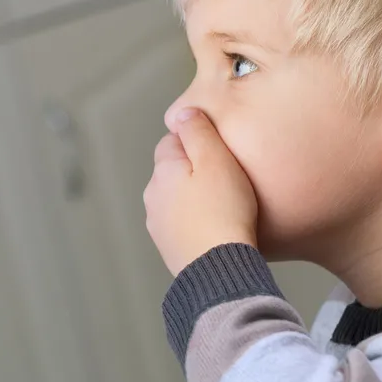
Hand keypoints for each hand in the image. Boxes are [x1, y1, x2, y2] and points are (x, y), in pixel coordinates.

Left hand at [144, 108, 257, 274]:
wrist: (219, 268)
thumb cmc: (224, 211)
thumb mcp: (216, 160)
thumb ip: (198, 132)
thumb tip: (182, 112)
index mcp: (162, 170)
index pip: (172, 141)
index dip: (198, 143)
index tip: (220, 154)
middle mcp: (153, 196)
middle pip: (173, 171)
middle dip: (195, 172)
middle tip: (228, 181)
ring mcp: (158, 224)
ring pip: (177, 199)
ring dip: (194, 199)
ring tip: (226, 208)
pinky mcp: (168, 248)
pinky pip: (182, 225)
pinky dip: (196, 223)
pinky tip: (217, 230)